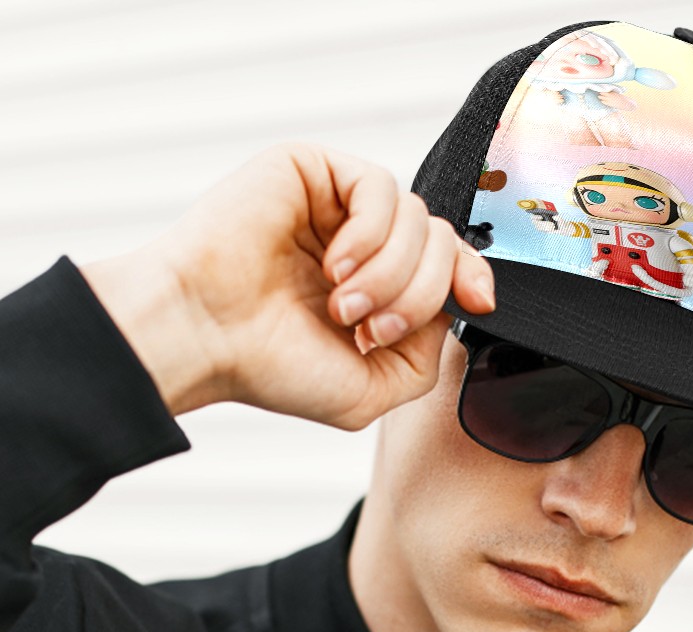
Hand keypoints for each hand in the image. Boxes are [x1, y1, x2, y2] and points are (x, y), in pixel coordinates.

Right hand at [81, 141, 495, 427]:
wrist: (205, 338)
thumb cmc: (272, 367)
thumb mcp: (372, 391)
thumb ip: (425, 358)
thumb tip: (449, 311)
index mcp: (376, 287)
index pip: (449, 264)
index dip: (473, 278)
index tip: (477, 302)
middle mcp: (361, 243)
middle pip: (442, 243)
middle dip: (420, 295)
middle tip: (368, 327)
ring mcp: (336, 205)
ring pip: (418, 219)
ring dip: (391, 274)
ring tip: (342, 305)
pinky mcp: (312, 170)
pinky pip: (381, 188)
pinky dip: (371, 236)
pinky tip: (333, 266)